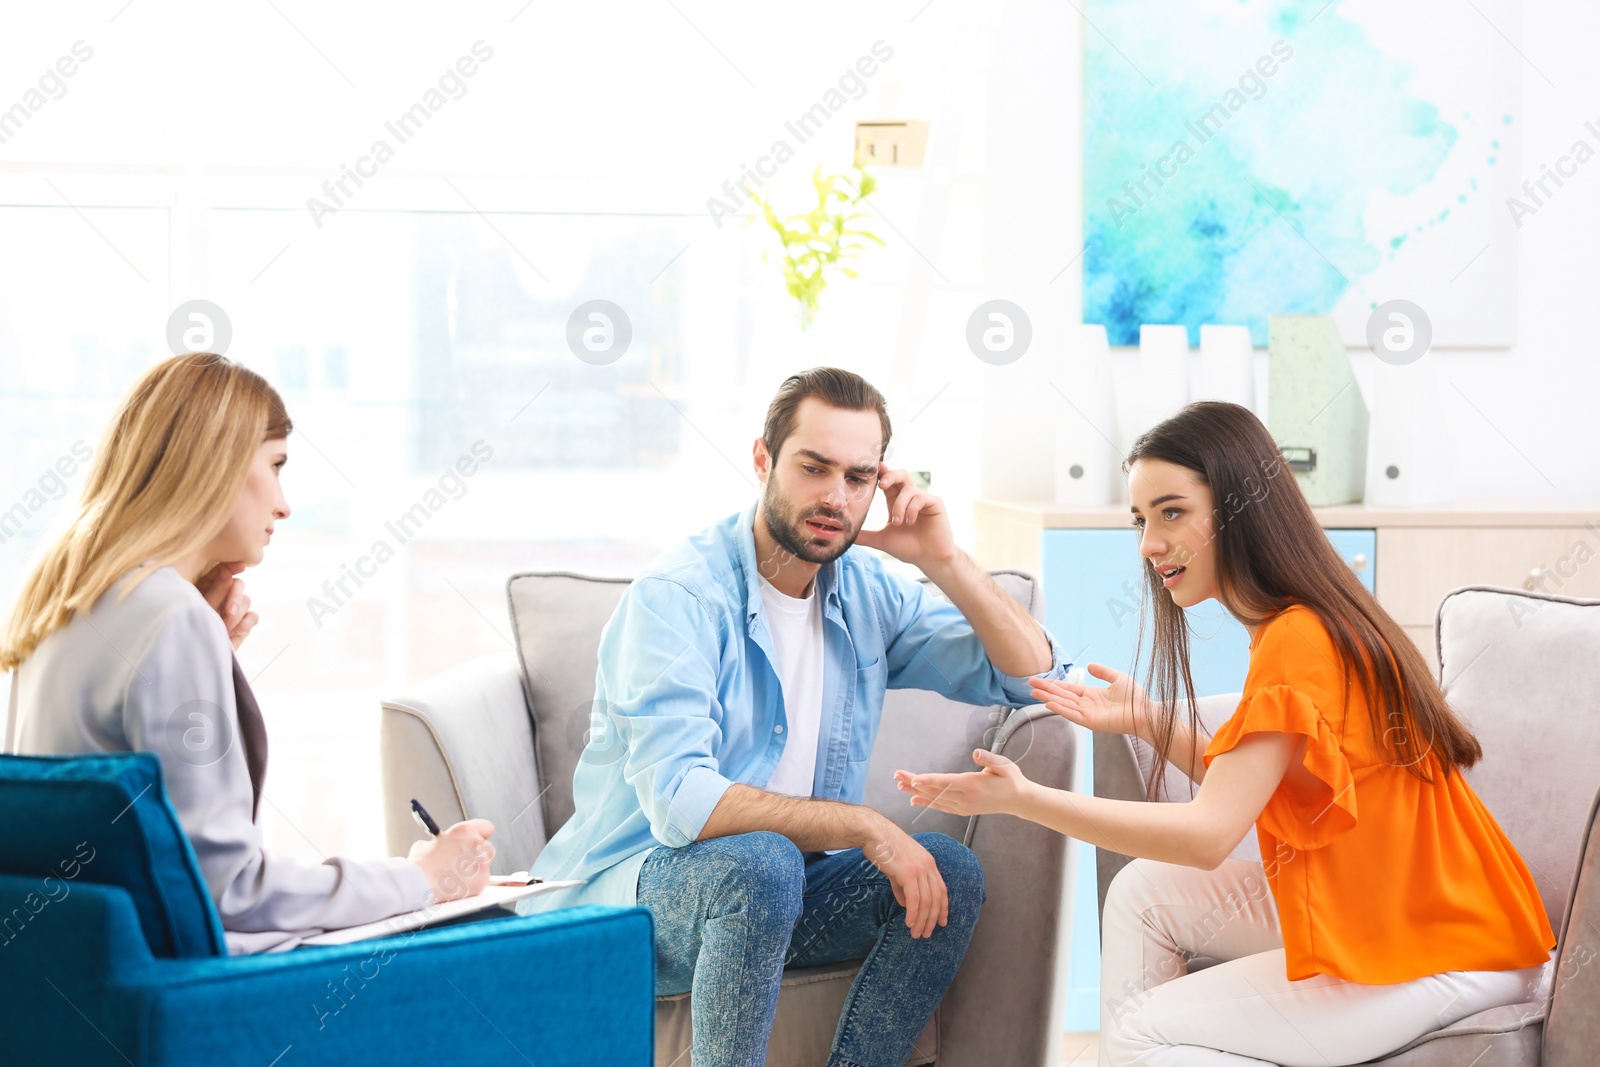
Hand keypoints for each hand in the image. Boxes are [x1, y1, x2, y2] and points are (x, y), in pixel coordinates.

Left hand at [197, 561, 257, 649]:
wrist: (194, 661)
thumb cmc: (190, 633)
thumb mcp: (201, 608)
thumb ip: (216, 590)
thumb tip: (228, 571)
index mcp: (203, 588)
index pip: (222, 570)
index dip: (232, 567)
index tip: (239, 567)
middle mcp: (220, 597)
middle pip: (238, 584)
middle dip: (235, 597)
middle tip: (229, 611)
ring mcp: (232, 611)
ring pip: (246, 600)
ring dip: (236, 615)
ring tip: (223, 629)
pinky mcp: (242, 625)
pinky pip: (253, 616)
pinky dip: (245, 624)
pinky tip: (232, 633)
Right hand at [408, 818, 495, 902]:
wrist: (419, 883)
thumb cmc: (421, 865)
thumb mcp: (428, 844)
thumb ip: (442, 842)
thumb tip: (444, 844)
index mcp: (465, 831)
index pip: (486, 827)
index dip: (481, 834)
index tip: (476, 840)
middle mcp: (476, 844)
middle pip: (487, 847)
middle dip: (477, 853)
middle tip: (464, 861)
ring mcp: (481, 862)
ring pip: (485, 864)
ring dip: (475, 868)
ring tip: (457, 875)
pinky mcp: (482, 879)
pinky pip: (482, 879)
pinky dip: (473, 882)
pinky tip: (459, 884)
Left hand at [852, 464, 955, 570]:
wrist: (928, 559)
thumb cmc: (908, 548)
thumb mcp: (882, 540)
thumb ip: (864, 536)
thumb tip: (844, 534)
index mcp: (896, 502)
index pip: (888, 482)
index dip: (881, 474)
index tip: (872, 469)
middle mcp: (910, 497)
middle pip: (900, 475)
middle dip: (890, 476)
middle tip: (881, 486)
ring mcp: (923, 499)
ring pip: (908, 489)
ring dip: (899, 506)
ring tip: (897, 523)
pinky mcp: (935, 503)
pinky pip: (920, 497)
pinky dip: (911, 509)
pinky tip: (909, 522)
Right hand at [860, 814, 947, 938]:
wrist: (874, 833)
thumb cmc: (883, 848)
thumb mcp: (898, 868)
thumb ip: (904, 887)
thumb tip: (908, 906)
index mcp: (929, 863)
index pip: (942, 889)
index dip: (943, 908)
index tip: (942, 922)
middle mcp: (928, 866)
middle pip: (936, 898)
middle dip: (933, 919)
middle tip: (927, 934)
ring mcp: (920, 869)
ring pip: (927, 901)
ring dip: (922, 921)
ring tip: (916, 934)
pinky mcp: (908, 873)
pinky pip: (915, 899)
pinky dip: (914, 914)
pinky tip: (909, 924)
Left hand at [895, 748, 1032, 817]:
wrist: (1018, 801)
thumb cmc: (1011, 779)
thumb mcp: (1004, 766)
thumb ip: (989, 760)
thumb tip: (976, 753)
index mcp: (973, 785)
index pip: (945, 783)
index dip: (928, 780)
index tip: (912, 779)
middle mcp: (965, 798)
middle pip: (935, 790)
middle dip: (914, 783)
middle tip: (896, 775)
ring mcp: (963, 806)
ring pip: (935, 799)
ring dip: (916, 791)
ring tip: (899, 784)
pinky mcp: (963, 810)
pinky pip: (940, 806)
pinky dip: (926, 802)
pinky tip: (913, 799)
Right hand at [1031, 662, 1148, 737]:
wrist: (1146, 712)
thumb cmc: (1136, 698)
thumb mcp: (1118, 678)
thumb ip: (1103, 672)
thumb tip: (1089, 665)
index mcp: (1091, 695)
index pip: (1068, 689)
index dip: (1054, 684)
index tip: (1040, 680)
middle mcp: (1086, 705)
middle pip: (1062, 696)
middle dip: (1046, 689)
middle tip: (1029, 684)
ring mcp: (1087, 714)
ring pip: (1063, 704)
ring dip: (1048, 698)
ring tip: (1034, 693)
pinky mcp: (1091, 722)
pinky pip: (1072, 715)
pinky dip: (1061, 709)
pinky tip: (1049, 703)